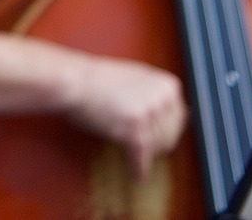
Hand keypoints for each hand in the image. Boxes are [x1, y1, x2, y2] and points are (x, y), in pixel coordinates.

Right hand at [63, 55, 187, 179]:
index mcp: (168, 85)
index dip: (165, 130)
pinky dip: (138, 169)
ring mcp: (150, 114)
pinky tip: (136, 174)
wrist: (73, 80)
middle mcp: (163, 98)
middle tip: (141, 146)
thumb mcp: (136, 77)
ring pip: (157, 149)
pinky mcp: (134, 131)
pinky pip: (141, 159)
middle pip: (170, 136)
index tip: (157, 137)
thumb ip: (156, 94)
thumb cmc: (96, 79)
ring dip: (143, 153)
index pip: (179, 118)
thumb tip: (171, 115)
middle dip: (155, 144)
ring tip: (130, 151)